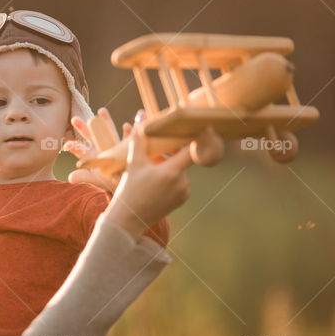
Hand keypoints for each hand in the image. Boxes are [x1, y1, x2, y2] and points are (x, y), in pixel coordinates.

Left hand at [65, 108, 129, 193]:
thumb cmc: (108, 180)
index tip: (67, 145)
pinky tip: (126, 125)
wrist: (125, 180)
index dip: (74, 147)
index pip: (81, 150)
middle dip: (83, 128)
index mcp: (92, 156)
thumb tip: (70, 178)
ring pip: (108, 131)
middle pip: (90, 137)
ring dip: (106, 121)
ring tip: (101, 111)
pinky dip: (128, 131)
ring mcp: (114, 145)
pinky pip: (127, 138)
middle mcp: (101, 148)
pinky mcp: (126, 146)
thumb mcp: (96, 179)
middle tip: (74, 119)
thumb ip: (84, 176)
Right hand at [104, 111, 191, 239]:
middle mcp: (182, 182)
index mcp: (172, 171)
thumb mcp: (133, 163)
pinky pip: (181, 182)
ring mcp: (184, 192)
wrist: (128, 220)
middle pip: (183, 159)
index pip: (192, 150)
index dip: (199, 138)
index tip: (205, 128)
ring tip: (153, 172)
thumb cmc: (129, 190)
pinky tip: (157, 183)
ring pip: (181, 171)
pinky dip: (172, 179)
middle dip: (173, 154)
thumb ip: (139, 138)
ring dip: (172, 167)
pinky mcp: (182, 199)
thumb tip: (140, 115)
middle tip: (160, 152)